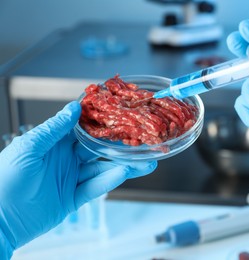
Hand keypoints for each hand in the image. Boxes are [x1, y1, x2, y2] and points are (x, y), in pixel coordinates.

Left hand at [0, 101, 156, 253]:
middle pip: (98, 149)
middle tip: (140, 140)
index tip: (120, 113)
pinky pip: (95, 187)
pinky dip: (109, 181)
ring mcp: (71, 178)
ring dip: (124, 165)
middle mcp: (65, 159)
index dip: (101, 121)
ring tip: (144, 161)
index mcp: (53, 143)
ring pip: (102, 169)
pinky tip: (123, 172)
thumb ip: (54, 128)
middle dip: (120, 145)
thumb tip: (73, 108)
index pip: (82, 129)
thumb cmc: (4, 179)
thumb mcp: (28, 147)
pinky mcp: (74, 198)